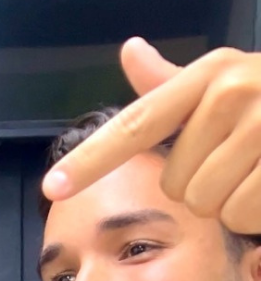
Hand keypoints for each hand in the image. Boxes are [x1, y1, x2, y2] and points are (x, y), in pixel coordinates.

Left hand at [43, 40, 260, 234]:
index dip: (90, 161)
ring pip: (207, 203)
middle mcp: (231, 93)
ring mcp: (260, 127)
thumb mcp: (227, 80)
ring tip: (258, 170)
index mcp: (208, 77)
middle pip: (176, 183)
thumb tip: (130, 52)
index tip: (52, 187)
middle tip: (240, 158)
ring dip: (230, 202)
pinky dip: (255, 213)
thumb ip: (175, 83)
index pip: (134, 126)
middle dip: (204, 183)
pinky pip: (240, 216)